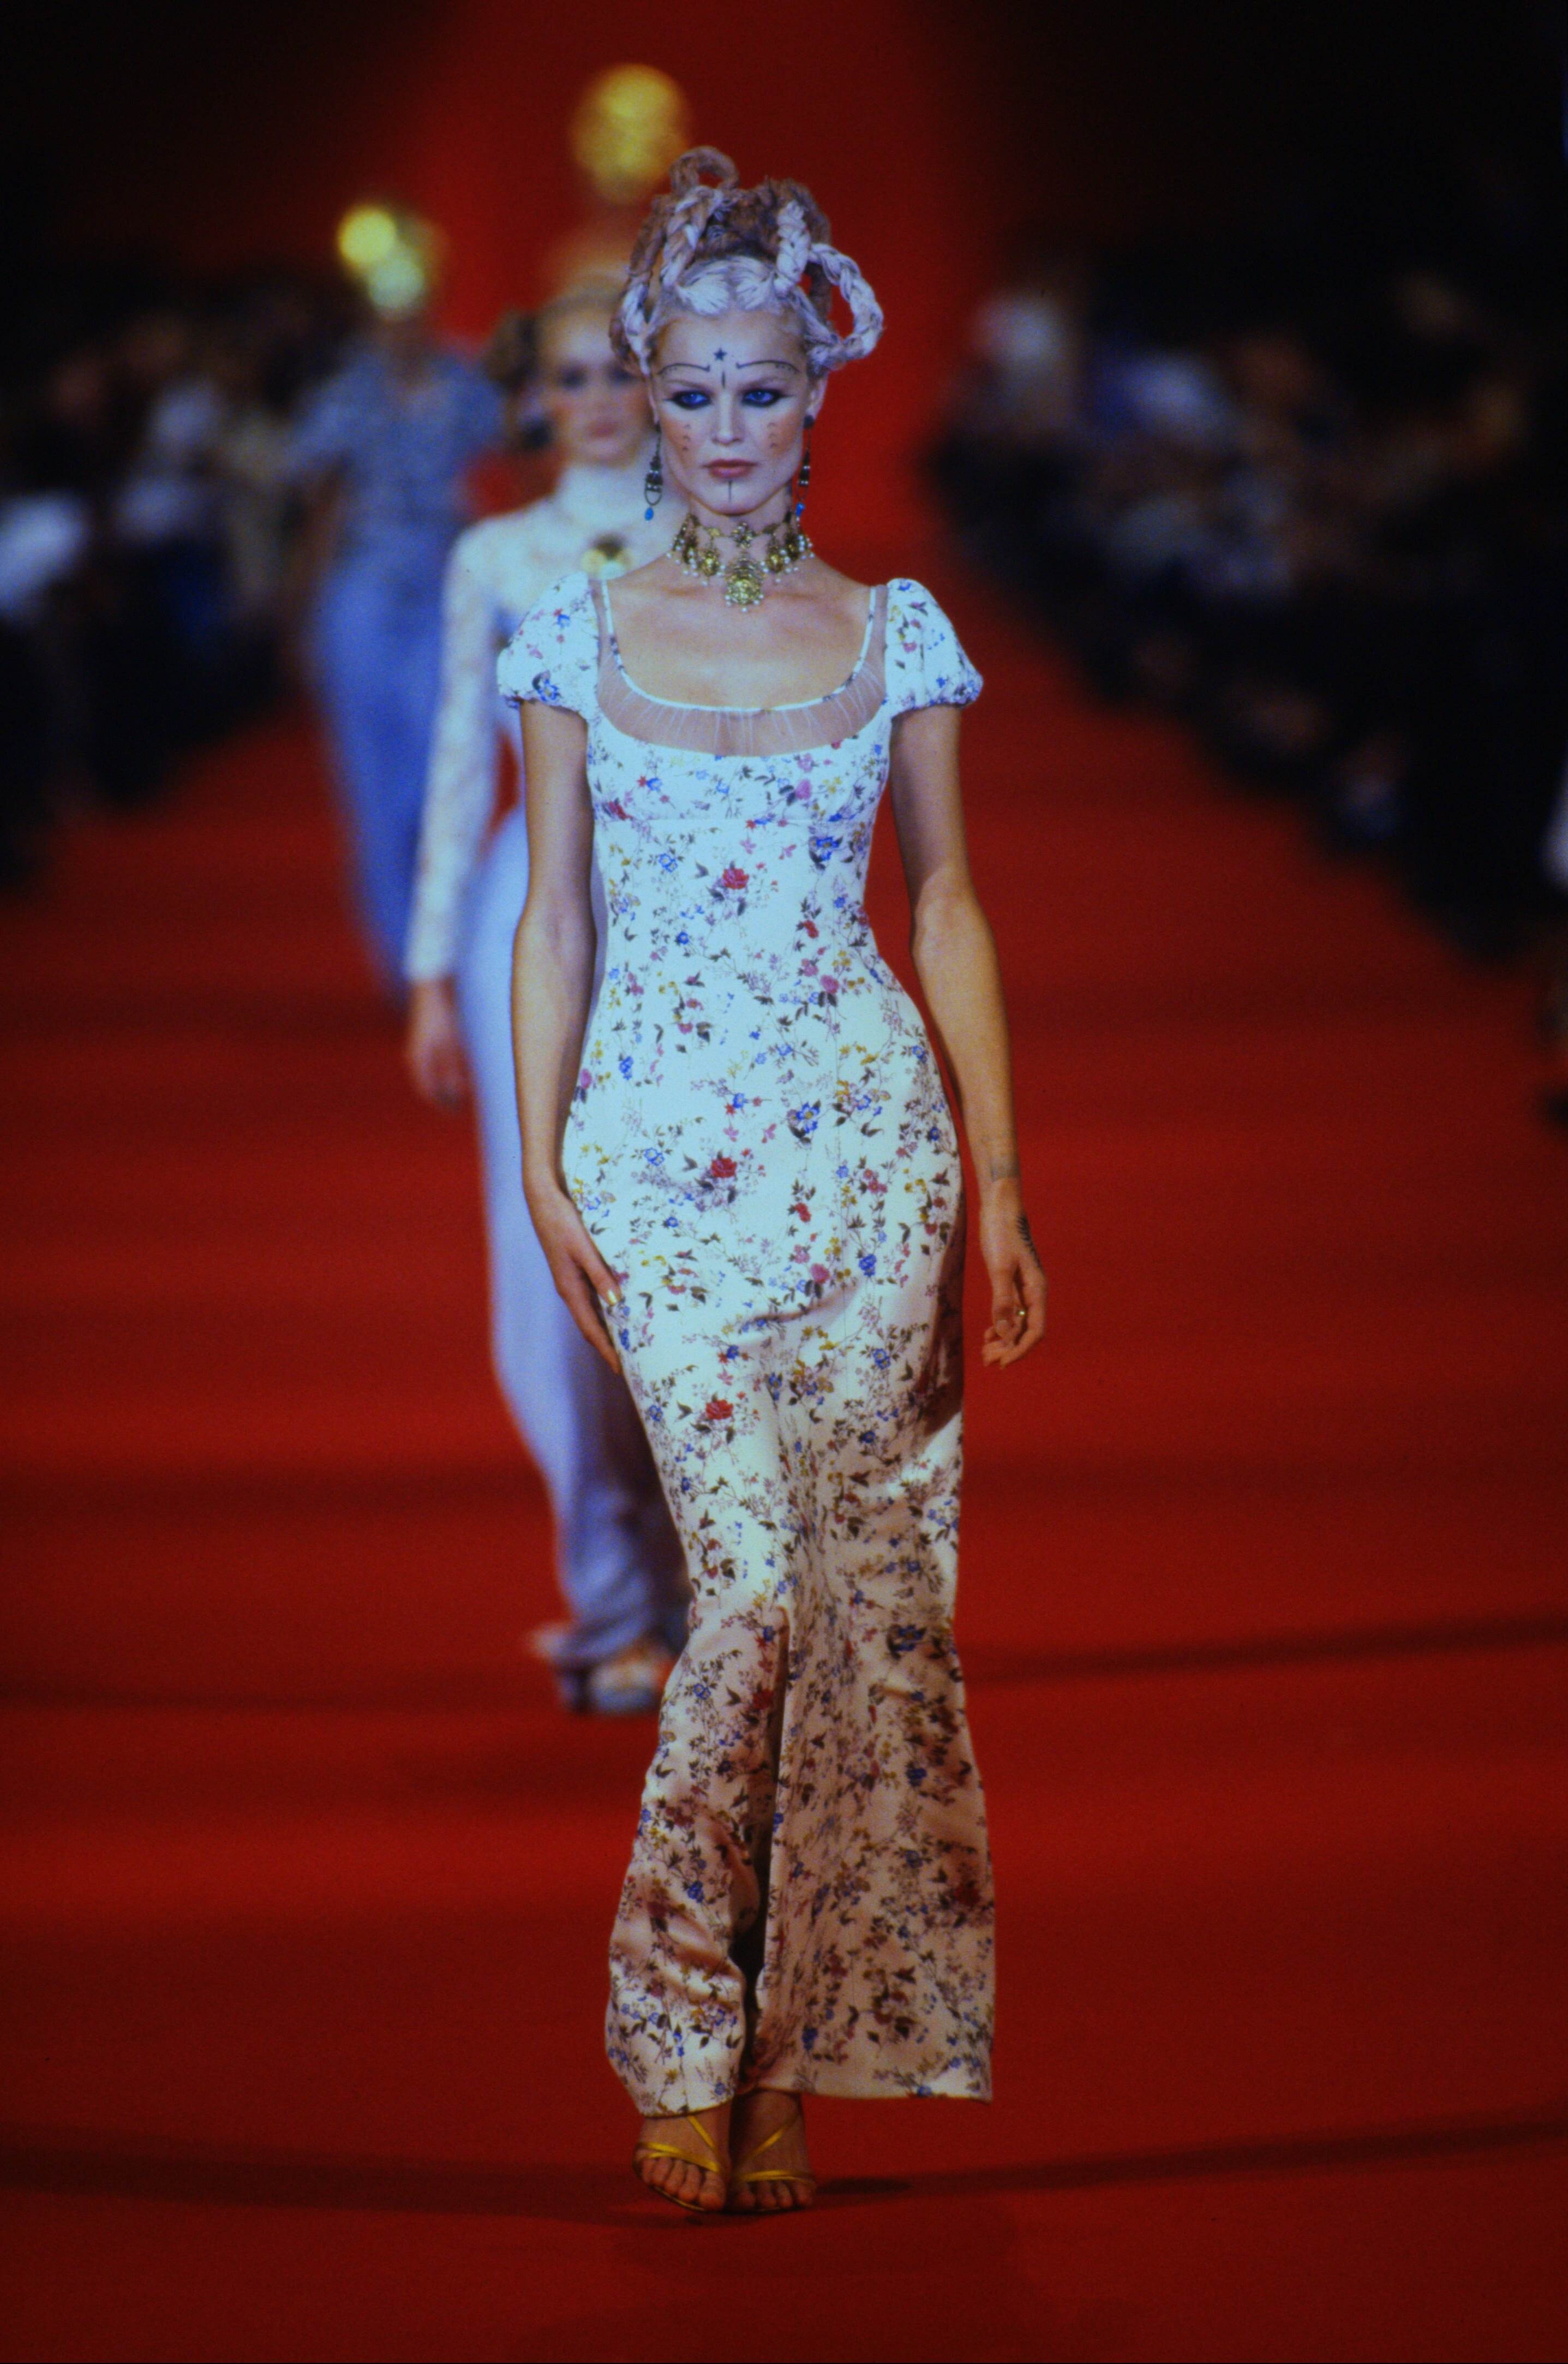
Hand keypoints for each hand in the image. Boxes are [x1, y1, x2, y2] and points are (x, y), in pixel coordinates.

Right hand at [406, 978, 468, 1108]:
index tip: (457, 1113)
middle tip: (462, 1105)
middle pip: (429, 1083)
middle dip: (445, 1096)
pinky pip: (436, 1062)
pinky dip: (447, 1070)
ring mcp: (420, 1046)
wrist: (432, 985)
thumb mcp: (451, 1044)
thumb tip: (457, 1094)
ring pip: (433, 1073)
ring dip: (446, 1083)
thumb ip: (454, 1070)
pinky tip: (460, 1070)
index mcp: (419, 1060)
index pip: (428, 1091)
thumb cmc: (442, 1015)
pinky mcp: (428, 1038)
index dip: (443, 1104)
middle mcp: (416, 1055)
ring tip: (463, 1091)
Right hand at [526, 1178, 623, 1372]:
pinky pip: (592, 1297)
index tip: (621, 1369)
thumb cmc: (562, 1221)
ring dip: (608, 1329)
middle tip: (630, 1363)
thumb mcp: (584, 1248)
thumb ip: (599, 1274)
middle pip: (591, 1326)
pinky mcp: (574, 1268)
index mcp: (569, 1289)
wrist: (543, 1200)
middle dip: (608, 1346)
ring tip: (628, 1343)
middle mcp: (569, 1289)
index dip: (606, 1350)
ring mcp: (571, 1279)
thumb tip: (616, 1302)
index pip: (591, 1329)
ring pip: (592, 1312)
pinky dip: (605, 1309)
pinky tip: (619, 1309)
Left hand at [978, 1181, 1046, 1367]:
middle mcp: (1034, 1293)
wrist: (999, 1208)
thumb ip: (1003, 1301)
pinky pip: (1011, 1312)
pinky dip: (1000, 1326)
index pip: (1034, 1331)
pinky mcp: (1012, 1283)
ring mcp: (1023, 1289)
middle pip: (1026, 1331)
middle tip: (987, 1361)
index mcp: (1037, 1290)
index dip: (1020, 1350)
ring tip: (985, 1354)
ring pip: (1017, 1324)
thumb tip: (1006, 1334)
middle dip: (1009, 1349)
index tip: (1002, 1363)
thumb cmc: (1001, 1234)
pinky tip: (988, 1335)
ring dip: (1004, 1341)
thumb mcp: (999, 1267)